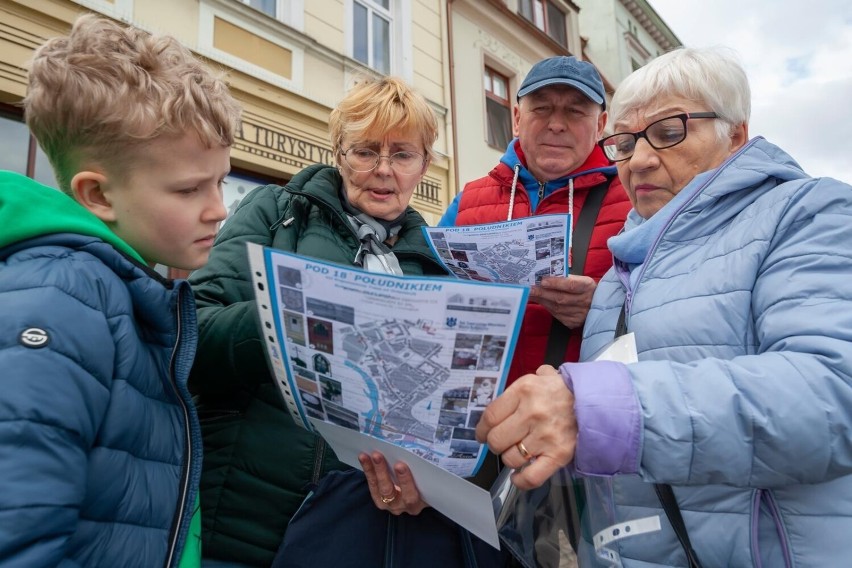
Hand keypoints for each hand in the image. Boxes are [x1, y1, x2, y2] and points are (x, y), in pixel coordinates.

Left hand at [359, 451, 427, 515]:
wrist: (423, 493)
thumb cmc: (428, 483)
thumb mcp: (429, 481)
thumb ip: (424, 471)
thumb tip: (421, 453)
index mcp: (417, 504)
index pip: (410, 495)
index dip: (405, 481)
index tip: (400, 465)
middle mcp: (402, 506)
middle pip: (389, 491)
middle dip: (382, 472)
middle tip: (377, 456)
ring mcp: (389, 504)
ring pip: (377, 489)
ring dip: (371, 471)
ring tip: (365, 456)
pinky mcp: (380, 498)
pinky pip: (372, 485)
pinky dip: (368, 471)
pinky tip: (364, 458)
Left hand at [475, 365, 576, 489]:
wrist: (598, 401)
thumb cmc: (566, 391)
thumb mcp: (542, 377)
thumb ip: (520, 385)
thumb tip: (505, 397)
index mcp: (524, 390)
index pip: (490, 416)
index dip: (481, 429)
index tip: (482, 434)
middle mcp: (533, 413)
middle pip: (496, 439)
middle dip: (495, 444)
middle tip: (501, 442)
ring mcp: (546, 436)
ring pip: (510, 458)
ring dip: (509, 458)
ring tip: (516, 452)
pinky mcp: (558, 455)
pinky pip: (531, 476)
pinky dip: (521, 480)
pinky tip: (518, 476)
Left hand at [529, 275, 595, 328]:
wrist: (598, 304)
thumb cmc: (585, 289)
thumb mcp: (581, 279)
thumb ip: (565, 278)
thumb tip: (545, 276)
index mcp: (587, 287)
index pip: (571, 285)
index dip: (556, 284)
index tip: (543, 281)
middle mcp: (585, 301)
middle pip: (561, 298)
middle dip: (543, 293)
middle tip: (529, 289)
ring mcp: (580, 314)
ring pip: (557, 308)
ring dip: (542, 301)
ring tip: (531, 294)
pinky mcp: (574, 322)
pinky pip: (557, 315)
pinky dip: (548, 308)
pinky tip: (541, 302)